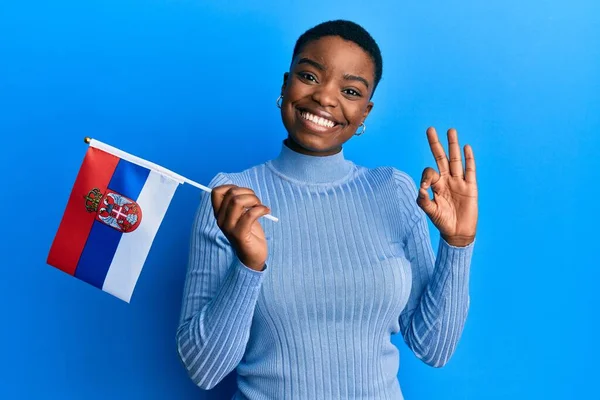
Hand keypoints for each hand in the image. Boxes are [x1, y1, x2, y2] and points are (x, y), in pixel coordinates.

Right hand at [211, 185, 270, 270]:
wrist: (252, 256)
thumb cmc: (249, 232)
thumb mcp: (240, 215)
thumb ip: (237, 203)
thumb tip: (241, 189)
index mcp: (219, 213)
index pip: (216, 192)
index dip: (232, 187)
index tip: (243, 195)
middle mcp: (220, 219)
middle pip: (231, 194)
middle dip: (248, 192)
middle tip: (256, 202)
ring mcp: (229, 227)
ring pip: (238, 201)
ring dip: (254, 200)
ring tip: (260, 207)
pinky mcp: (239, 234)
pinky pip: (250, 214)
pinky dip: (261, 209)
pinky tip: (266, 211)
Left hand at [417, 127, 477, 246]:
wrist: (458, 232)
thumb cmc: (442, 221)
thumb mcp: (430, 212)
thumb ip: (423, 201)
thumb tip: (421, 190)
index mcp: (435, 185)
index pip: (429, 172)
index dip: (426, 176)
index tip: (425, 188)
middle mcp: (446, 180)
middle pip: (440, 158)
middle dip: (435, 144)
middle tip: (430, 129)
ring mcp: (459, 182)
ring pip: (455, 160)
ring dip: (453, 146)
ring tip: (451, 131)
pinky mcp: (470, 187)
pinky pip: (470, 170)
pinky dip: (469, 159)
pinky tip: (466, 147)